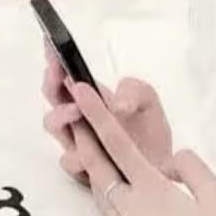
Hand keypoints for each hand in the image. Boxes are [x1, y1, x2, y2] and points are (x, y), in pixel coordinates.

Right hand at [40, 38, 173, 186]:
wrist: (163, 171)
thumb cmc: (150, 135)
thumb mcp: (148, 102)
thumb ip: (135, 91)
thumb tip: (117, 104)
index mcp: (90, 98)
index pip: (65, 75)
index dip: (55, 58)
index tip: (52, 44)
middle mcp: (78, 118)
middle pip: (52, 96)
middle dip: (53, 82)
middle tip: (63, 75)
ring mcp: (78, 142)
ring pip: (53, 126)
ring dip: (61, 115)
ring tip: (78, 110)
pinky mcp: (83, 168)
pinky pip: (69, 160)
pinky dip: (77, 153)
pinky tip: (88, 151)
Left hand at [66, 80, 215, 215]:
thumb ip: (194, 172)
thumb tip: (174, 159)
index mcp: (153, 192)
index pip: (118, 145)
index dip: (98, 114)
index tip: (80, 88)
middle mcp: (131, 211)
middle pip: (97, 167)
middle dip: (80, 135)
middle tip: (65, 109)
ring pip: (100, 191)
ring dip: (89, 163)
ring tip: (80, 142)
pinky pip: (112, 211)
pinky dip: (105, 189)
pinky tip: (111, 185)